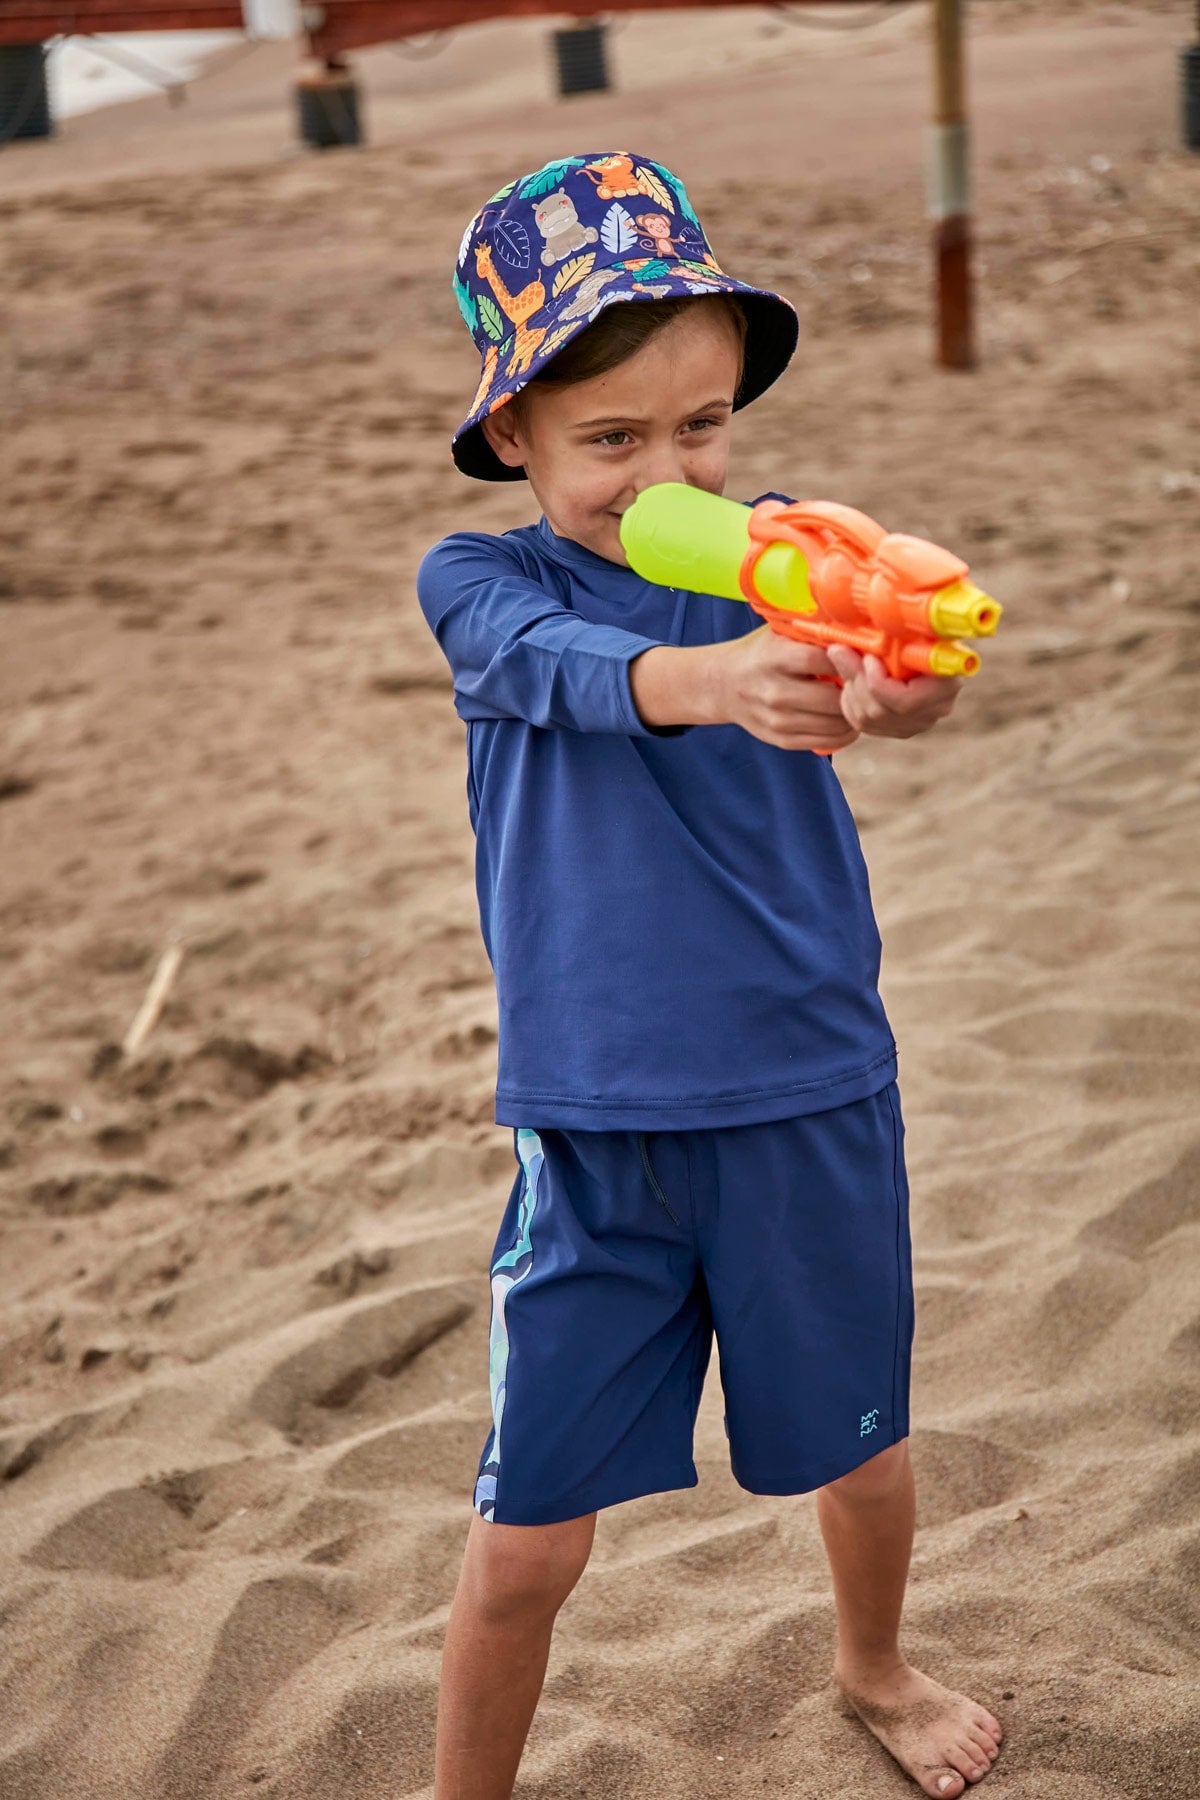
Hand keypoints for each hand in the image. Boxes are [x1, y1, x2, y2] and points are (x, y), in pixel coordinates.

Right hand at [717, 627, 860, 752]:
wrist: (723, 685)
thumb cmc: (761, 654)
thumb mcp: (779, 633)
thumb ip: (811, 632)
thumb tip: (856, 630)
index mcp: (775, 658)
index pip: (823, 660)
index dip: (848, 659)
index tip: (861, 656)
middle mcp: (775, 692)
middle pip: (833, 698)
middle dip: (856, 691)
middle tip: (868, 682)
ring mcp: (778, 720)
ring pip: (835, 723)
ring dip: (855, 713)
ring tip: (861, 700)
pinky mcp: (782, 740)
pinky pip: (827, 742)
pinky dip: (846, 733)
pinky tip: (849, 719)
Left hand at [826, 644, 960, 738]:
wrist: (932, 646)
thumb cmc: (922, 634)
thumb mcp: (909, 631)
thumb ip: (884, 639)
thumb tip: (839, 649)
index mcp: (946, 684)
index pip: (905, 701)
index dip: (878, 683)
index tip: (868, 658)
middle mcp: (936, 709)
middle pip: (882, 711)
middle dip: (856, 680)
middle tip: (842, 653)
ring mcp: (918, 723)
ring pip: (869, 720)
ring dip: (851, 689)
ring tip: (848, 662)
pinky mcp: (900, 729)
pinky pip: (864, 725)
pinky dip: (850, 703)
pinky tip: (853, 682)